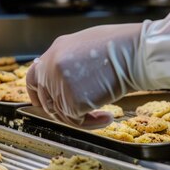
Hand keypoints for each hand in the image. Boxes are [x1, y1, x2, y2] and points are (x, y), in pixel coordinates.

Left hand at [26, 23, 143, 127]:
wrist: (136, 52)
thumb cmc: (122, 47)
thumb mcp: (86, 46)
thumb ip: (70, 62)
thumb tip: (68, 81)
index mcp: (55, 51)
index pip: (33, 78)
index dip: (38, 95)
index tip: (46, 105)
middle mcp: (51, 66)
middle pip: (47, 100)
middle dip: (63, 112)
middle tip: (84, 115)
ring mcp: (59, 83)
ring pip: (62, 114)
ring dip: (83, 119)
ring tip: (105, 115)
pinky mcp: (72, 99)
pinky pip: (77, 121)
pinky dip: (92, 124)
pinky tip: (108, 117)